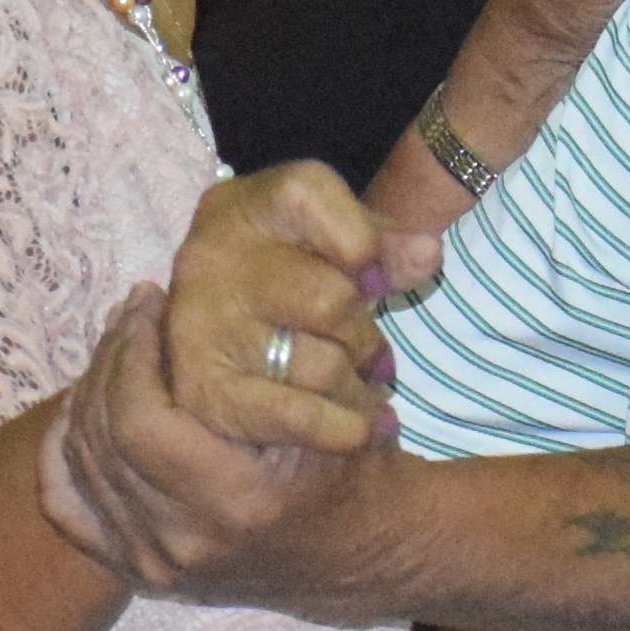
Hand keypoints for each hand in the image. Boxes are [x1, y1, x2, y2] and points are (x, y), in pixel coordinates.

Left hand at [40, 285, 384, 608]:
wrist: (359, 553)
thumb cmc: (354, 467)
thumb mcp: (333, 410)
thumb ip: (267, 368)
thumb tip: (197, 305)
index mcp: (233, 503)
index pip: (138, 421)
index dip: (132, 352)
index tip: (153, 301)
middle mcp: (180, 543)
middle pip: (101, 437)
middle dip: (110, 358)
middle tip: (133, 311)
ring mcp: (152, 564)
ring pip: (80, 463)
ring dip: (90, 389)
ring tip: (118, 344)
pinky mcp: (137, 571)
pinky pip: (67, 506)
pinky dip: (64, 452)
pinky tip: (83, 406)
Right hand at [148, 160, 428, 437]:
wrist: (213, 314)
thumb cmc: (291, 267)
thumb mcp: (335, 237)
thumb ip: (383, 243)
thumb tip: (427, 256)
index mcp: (254, 204)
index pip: (312, 199)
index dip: (364, 243)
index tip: (376, 281)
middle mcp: (215, 257)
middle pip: (331, 300)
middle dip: (367, 336)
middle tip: (376, 358)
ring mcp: (202, 324)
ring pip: (322, 367)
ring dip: (360, 389)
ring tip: (365, 390)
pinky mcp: (204, 388)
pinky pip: (294, 417)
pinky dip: (342, 429)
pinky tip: (364, 430)